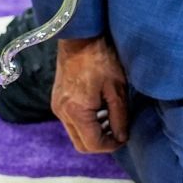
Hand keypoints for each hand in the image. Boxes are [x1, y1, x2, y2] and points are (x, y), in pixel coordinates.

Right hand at [51, 36, 128, 152]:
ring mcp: (57, 106)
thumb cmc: (102, 59)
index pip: (93, 144)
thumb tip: (122, 138)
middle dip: (101, 143)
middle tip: (119, 132)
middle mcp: (62, 112)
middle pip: (81, 145)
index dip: (112, 145)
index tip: (125, 137)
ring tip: (112, 119)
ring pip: (76, 134)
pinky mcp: (57, 100)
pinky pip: (72, 121)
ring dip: (94, 133)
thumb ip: (120, 118)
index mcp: (76, 111)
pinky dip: (86, 123)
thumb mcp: (117, 89)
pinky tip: (101, 110)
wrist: (80, 36)